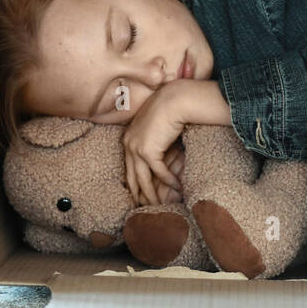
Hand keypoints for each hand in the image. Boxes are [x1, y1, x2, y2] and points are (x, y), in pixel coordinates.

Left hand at [122, 82, 187, 205]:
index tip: (140, 195)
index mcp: (129, 138)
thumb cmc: (171, 109)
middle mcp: (128, 144)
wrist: (175, 99)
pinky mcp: (147, 151)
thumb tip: (165, 152)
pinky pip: (158, 172)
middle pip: (132, 176)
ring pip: (143, 179)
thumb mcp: (159, 126)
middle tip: (145, 208)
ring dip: (153, 194)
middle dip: (139, 194)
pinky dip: (168, 181)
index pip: (129, 166)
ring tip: (161, 205)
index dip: (135, 182)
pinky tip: (177, 187)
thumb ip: (157, 140)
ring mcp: (136, 148)